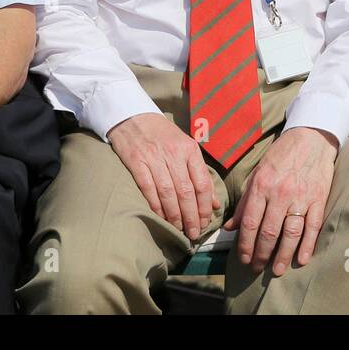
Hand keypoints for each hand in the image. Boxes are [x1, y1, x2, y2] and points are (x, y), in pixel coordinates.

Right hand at [107, 112, 218, 239]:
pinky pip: (148, 188)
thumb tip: (215, 203)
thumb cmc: (163, 135)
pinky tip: (161, 217)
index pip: (202, 183)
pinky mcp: (136, 161)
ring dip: (175, 215)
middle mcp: (173, 153)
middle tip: (194, 233)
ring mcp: (154, 157)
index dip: (204, 206)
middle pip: (186, 191)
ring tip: (179, 228)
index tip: (205, 222)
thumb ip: (201, 175)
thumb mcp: (186, 149)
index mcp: (190, 150)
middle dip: (191, 216)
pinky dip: (156, 205)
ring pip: (168, 193)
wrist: (133, 117)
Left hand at [225, 126, 336, 275]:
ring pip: (290, 233)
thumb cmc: (281, 156)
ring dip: (282, 255)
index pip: (250, 222)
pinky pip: (312, 227)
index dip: (245, 244)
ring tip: (276, 270)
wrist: (311, 137)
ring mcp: (301, 197)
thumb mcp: (258, 173)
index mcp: (261, 186)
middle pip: (269, 231)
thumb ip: (245, 201)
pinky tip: (301, 260)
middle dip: (261, 254)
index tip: (243, 258)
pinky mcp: (318, 199)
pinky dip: (307, 245)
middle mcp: (280, 193)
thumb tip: (230, 227)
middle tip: (256, 268)